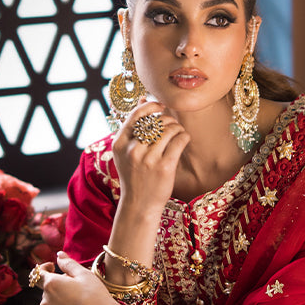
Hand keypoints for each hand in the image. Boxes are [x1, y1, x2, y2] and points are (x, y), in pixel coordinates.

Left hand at [37, 253, 125, 304]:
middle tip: (76, 289)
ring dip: (58, 302)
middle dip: (57, 287)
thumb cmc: (97, 297)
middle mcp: (45, 302)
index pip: (38, 274)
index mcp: (51, 284)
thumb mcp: (85, 275)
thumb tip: (58, 255)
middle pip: (47, 291)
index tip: (52, 267)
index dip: (45, 268)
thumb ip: (68, 263)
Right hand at [112, 99, 189, 213]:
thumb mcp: (125, 153)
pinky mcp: (164, 167)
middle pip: (155, 121)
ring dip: (177, 128)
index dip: (151, 106)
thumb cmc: (134, 177)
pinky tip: (184, 139)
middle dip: (168, 120)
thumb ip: (132, 128)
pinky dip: (184, 136)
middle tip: (172, 126)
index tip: (161, 107)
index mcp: (120, 144)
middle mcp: (132, 150)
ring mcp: (148, 159)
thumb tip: (143, 98)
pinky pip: (179, 141)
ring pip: (169, 129)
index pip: (137, 115)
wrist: (138, 206)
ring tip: (179, 133)